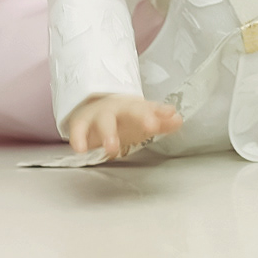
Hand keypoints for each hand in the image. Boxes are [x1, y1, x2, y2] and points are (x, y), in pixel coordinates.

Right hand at [67, 94, 181, 159]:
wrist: (93, 107)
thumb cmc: (124, 118)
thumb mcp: (143, 120)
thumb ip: (161, 122)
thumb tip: (179, 120)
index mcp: (135, 108)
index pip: (150, 108)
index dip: (160, 112)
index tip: (171, 115)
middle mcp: (118, 109)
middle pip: (130, 110)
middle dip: (141, 117)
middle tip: (151, 127)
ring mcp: (99, 115)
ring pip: (104, 120)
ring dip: (109, 133)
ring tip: (113, 149)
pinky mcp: (81, 123)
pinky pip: (78, 129)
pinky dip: (78, 138)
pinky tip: (81, 149)